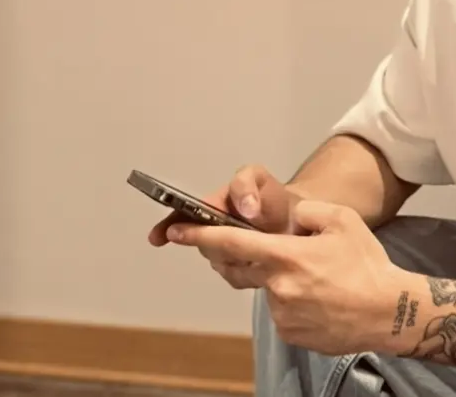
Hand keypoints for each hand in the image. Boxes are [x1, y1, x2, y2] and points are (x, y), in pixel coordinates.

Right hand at [147, 164, 299, 288]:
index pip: (179, 220)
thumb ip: (245, 184)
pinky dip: (252, 270)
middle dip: (226, 240)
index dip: (166, 228)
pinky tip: (263, 259)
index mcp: (208, 210)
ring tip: (261, 243)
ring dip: (241, 255)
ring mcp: (225, 256)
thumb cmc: (271, 197)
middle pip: (204, 245)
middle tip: (249, 229)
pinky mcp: (240, 275)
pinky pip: (237, 278)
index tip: (159, 237)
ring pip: (221, 263)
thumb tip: (245, 208)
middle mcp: (210, 235)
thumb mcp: (258, 178)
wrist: (297, 221)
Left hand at [169, 200, 414, 355]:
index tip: (177, 231)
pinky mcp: (291, 333)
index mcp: (287, 256)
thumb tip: (292, 219)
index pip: (231, 243)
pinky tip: (321, 298)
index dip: (199, 236)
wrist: (389, 312)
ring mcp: (283, 314)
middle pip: (242, 269)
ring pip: (266, 290)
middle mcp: (278, 287)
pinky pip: (282, 311)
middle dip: (243, 258)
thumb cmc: (368, 266)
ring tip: (318, 280)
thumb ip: (309, 212)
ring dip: (279, 281)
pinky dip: (293, 302)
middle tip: (271, 251)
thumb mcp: (342, 221)